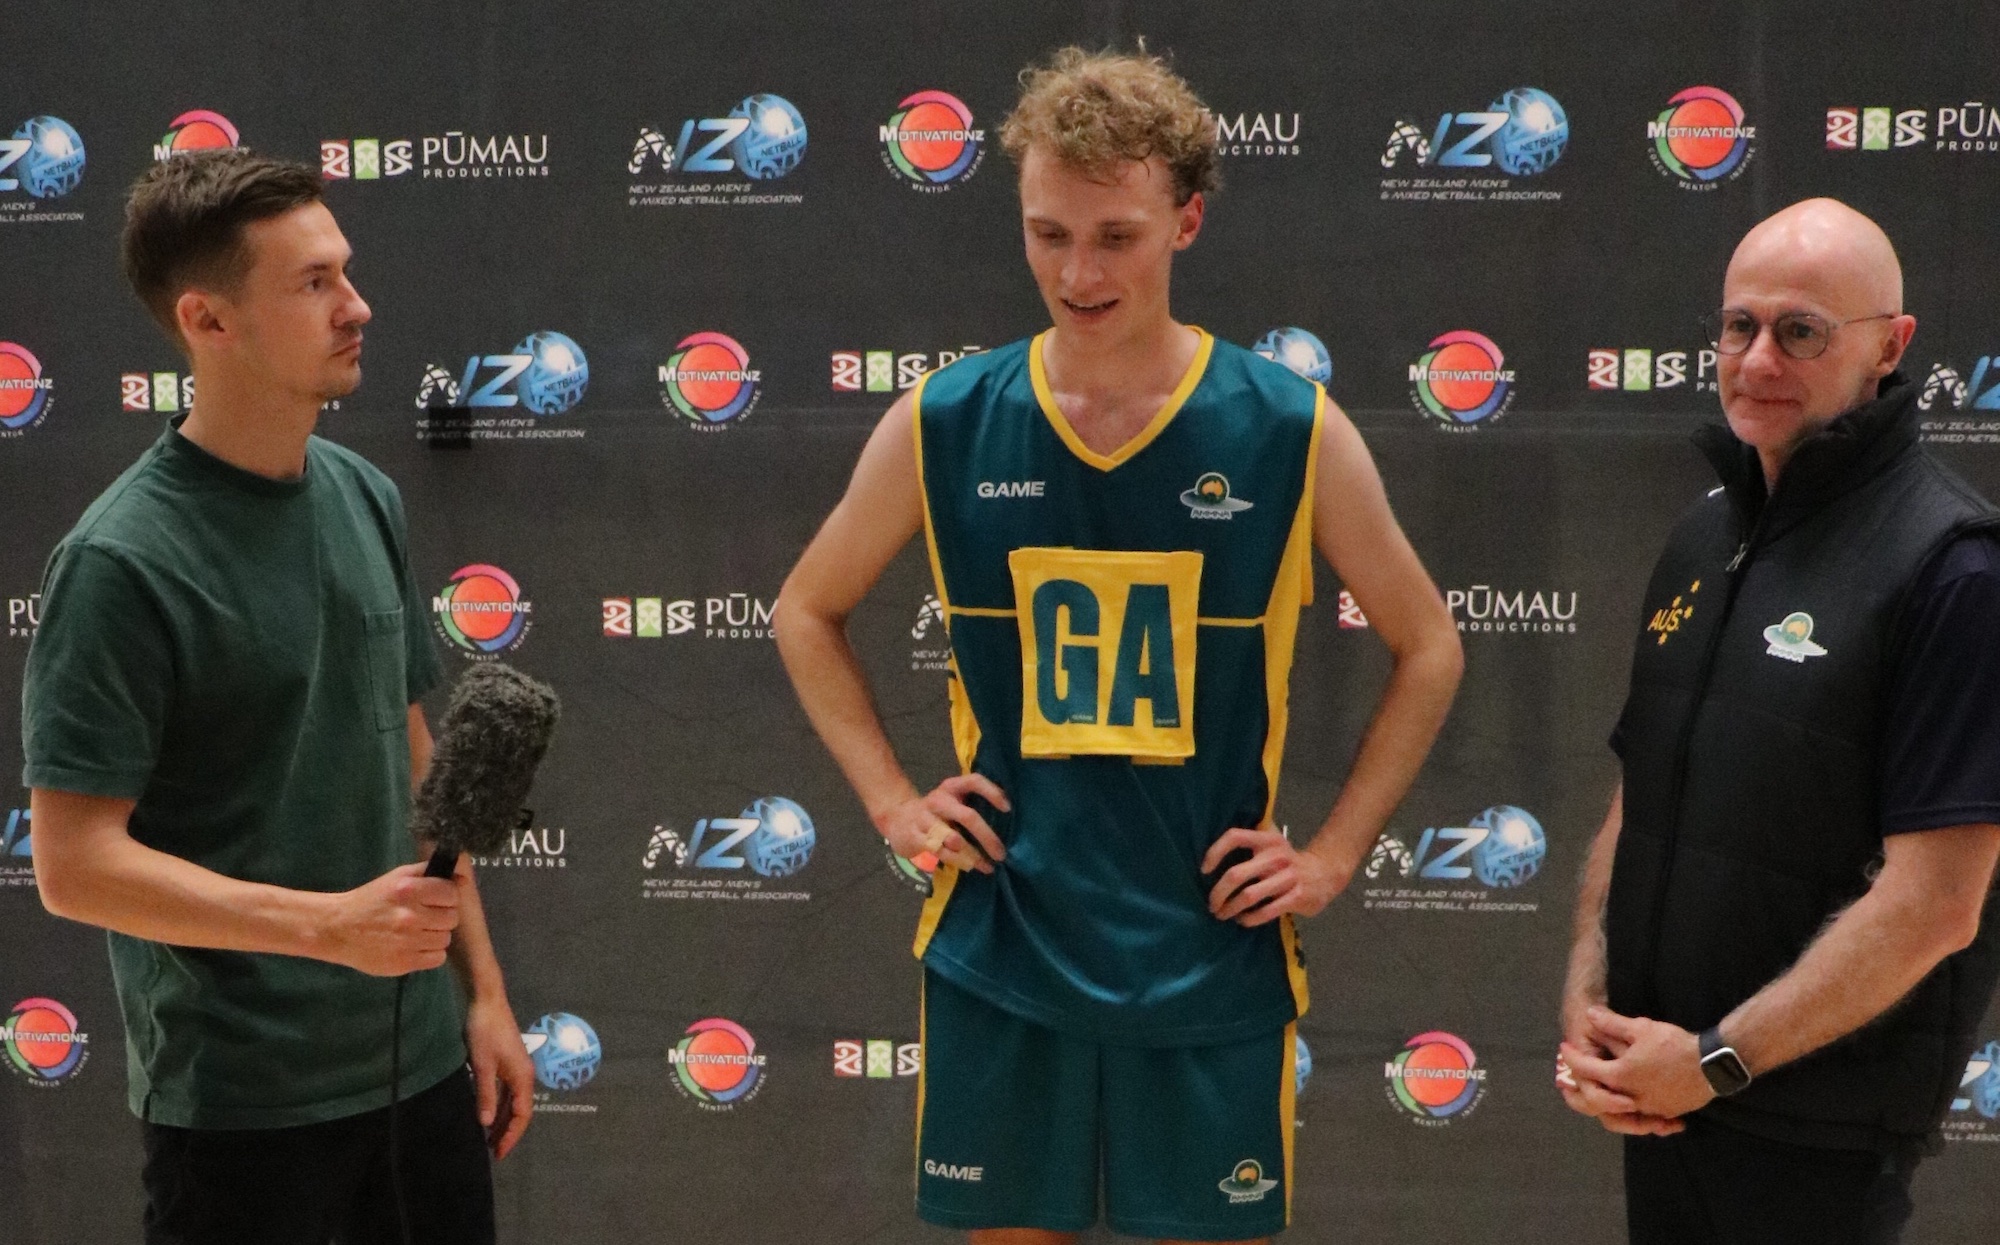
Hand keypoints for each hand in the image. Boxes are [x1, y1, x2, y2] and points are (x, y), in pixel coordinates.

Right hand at [321, 863, 458, 975]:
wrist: (339, 929)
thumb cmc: (371, 900)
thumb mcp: (397, 877)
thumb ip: (429, 872)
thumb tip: (462, 877)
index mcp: (408, 891)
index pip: (452, 893)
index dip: (446, 896)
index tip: (436, 899)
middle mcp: (410, 916)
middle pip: (452, 918)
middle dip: (441, 916)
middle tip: (424, 916)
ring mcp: (408, 942)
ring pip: (445, 939)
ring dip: (435, 935)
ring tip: (416, 932)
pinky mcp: (404, 963)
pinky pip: (437, 958)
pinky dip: (429, 953)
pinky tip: (414, 946)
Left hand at [465, 993, 533, 1158]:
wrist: (486, 1002)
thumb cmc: (485, 1032)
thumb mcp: (483, 1065)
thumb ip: (485, 1094)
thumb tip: (485, 1123)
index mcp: (522, 1077)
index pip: (522, 1115)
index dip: (511, 1135)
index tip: (499, 1153)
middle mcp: (524, 1075)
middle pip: (520, 1111)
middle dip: (507, 1132)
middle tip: (492, 1151)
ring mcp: (517, 1068)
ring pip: (513, 1102)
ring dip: (502, 1120)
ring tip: (489, 1138)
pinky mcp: (508, 1062)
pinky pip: (507, 1092)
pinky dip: (499, 1106)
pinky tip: (488, 1113)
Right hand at [874, 774, 1009, 874]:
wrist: (895, 817)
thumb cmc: (935, 812)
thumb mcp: (951, 801)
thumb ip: (971, 807)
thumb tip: (1004, 825)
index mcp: (950, 787)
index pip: (974, 781)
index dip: (992, 792)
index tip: (1008, 808)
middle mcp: (938, 800)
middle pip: (967, 816)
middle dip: (987, 837)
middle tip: (1001, 854)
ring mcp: (925, 818)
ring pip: (954, 839)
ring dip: (973, 855)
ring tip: (987, 866)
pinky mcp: (914, 837)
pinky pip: (940, 852)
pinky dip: (957, 861)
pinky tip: (969, 867)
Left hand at [1201, 826, 1347, 925]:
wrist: (1326, 872)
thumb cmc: (1288, 860)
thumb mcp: (1272, 843)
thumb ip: (1250, 842)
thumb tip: (1211, 854)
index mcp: (1267, 839)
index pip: (1234, 837)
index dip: (1214, 852)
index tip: (1204, 870)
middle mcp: (1276, 856)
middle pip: (1236, 874)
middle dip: (1218, 893)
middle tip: (1212, 904)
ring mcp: (1288, 877)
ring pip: (1248, 896)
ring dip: (1230, 908)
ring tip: (1223, 914)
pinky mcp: (1296, 897)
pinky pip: (1266, 911)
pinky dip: (1249, 919)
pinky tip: (1243, 920)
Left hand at [1553, 985, 1678, 1133]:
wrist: (1712, 1064)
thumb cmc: (1674, 1044)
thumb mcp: (1641, 1028)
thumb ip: (1612, 1024)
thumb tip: (1589, 1014)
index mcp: (1621, 1076)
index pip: (1586, 1070)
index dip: (1572, 1057)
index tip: (1565, 1048)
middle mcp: (1631, 1097)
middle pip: (1594, 1103)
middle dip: (1577, 1096)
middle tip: (1566, 1087)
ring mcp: (1649, 1108)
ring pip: (1617, 1116)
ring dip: (1602, 1107)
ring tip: (1595, 1096)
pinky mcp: (1665, 1113)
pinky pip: (1641, 1118)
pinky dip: (1629, 1114)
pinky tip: (1627, 1105)